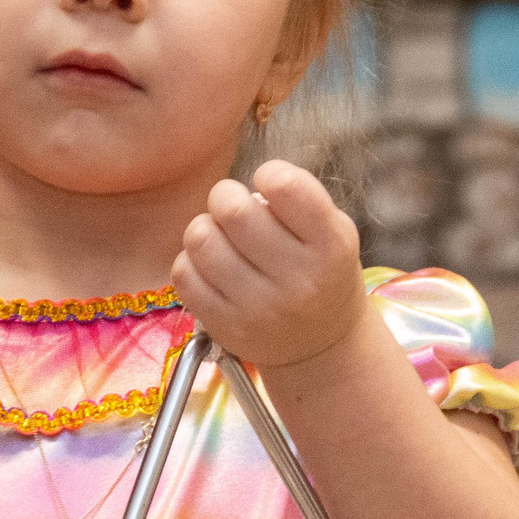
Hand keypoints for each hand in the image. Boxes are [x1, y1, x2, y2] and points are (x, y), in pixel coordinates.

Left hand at [173, 160, 367, 370]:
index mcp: (331, 246)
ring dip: (205, 228)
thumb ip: (299, 199)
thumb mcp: (334, 230)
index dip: (269, 174)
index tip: (270, 186)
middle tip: (232, 206)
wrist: (322, 344)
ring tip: (221, 237)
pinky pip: (184, 274)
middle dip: (225, 196)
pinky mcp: (226, 327)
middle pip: (233, 210)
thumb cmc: (321, 270)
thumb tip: (244, 190)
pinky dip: (192, 260)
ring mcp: (260, 308)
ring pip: (201, 240)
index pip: (286, 186)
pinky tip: (211, 265)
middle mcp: (299, 280)